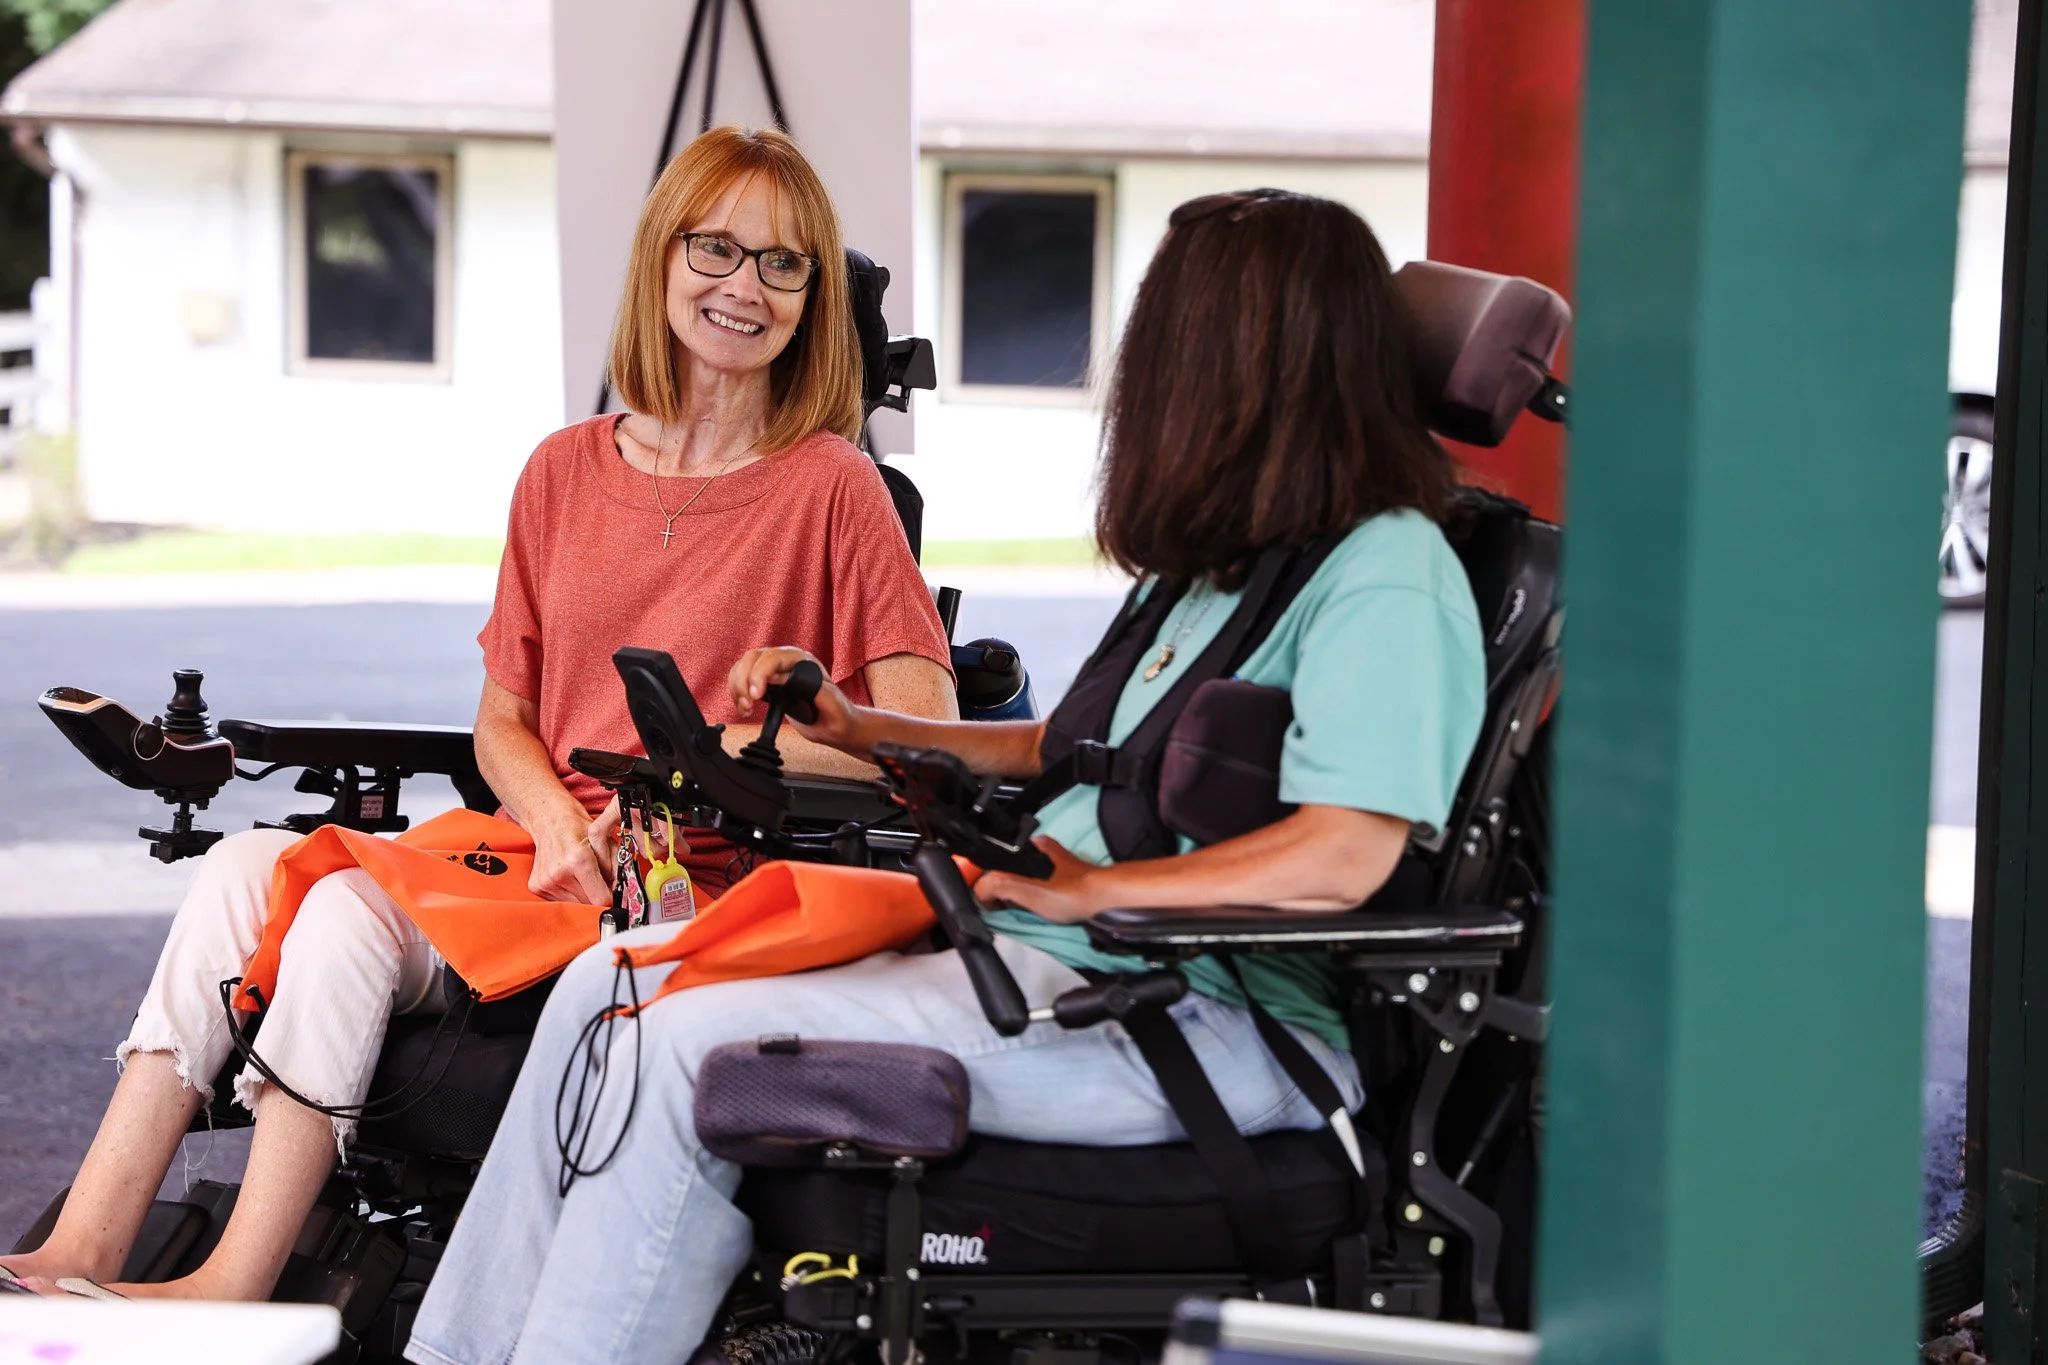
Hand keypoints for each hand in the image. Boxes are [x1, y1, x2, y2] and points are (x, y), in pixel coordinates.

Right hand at [529, 807, 612, 904]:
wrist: (550, 821)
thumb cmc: (580, 830)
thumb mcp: (607, 844)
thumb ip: (618, 870)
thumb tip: (624, 895)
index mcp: (579, 860)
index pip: (600, 899)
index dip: (611, 898)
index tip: (614, 894)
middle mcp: (560, 873)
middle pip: (588, 903)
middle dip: (596, 895)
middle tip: (597, 880)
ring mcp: (546, 881)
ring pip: (575, 904)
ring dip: (582, 894)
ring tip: (581, 875)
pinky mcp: (536, 886)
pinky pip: (561, 900)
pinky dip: (569, 893)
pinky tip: (568, 876)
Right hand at [728, 647, 863, 751]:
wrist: (836, 724)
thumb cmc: (838, 715)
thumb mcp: (832, 704)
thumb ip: (812, 688)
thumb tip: (783, 678)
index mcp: (804, 661)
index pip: (774, 657)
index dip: (760, 674)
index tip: (757, 696)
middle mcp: (787, 661)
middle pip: (753, 657)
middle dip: (745, 680)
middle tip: (748, 704)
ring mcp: (775, 669)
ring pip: (743, 665)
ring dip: (738, 687)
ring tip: (746, 709)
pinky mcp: (766, 682)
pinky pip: (742, 677)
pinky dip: (737, 691)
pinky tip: (745, 707)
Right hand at [975, 838, 1103, 923]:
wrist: (1103, 899)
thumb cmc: (1067, 893)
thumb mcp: (1023, 889)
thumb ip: (996, 886)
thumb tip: (979, 891)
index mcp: (1030, 846)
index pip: (997, 862)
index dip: (989, 883)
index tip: (992, 901)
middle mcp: (1043, 849)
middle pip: (1010, 870)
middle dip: (1005, 890)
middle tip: (1009, 908)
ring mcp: (1056, 864)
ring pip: (1025, 879)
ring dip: (1020, 896)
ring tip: (1025, 910)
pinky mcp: (1065, 878)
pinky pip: (1039, 886)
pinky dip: (1034, 898)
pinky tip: (1039, 908)